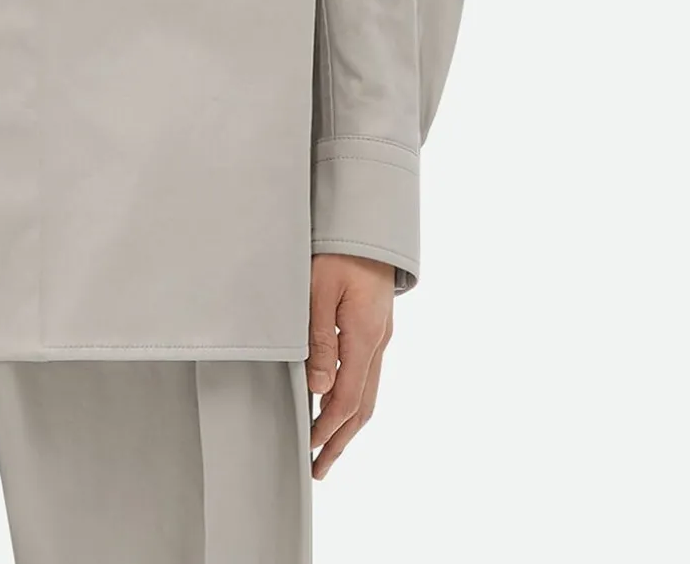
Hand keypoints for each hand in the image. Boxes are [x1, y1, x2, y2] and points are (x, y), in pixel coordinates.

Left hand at [305, 252, 393, 477]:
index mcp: (365, 335)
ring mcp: (380, 335)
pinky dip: (354, 400)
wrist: (366, 221)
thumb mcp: (319, 288)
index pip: (349, 396)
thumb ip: (318, 338)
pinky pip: (367, 375)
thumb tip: (318, 386)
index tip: (310, 447)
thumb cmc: (338, 249)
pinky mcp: (375, 327)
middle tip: (319, 469)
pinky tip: (339, 406)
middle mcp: (378, 341)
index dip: (328, 426)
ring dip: (348, 424)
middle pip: (363, 405)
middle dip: (340, 439)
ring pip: (368, 393)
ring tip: (327, 448)